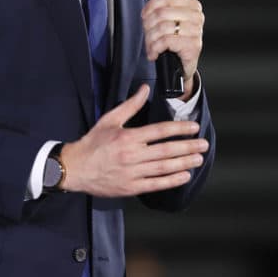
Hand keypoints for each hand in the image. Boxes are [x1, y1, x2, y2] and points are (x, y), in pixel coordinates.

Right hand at [61, 84, 208, 196]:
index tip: (194, 128)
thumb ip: (130, 105)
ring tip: (198, 159)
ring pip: (163, 168)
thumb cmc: (92, 143)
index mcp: (128, 137)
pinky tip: (184, 176)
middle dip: (187, 147)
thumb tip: (144, 89)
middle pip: (166, 150)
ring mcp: (132, 173)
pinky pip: (155, 184)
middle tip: (203, 144)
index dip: (179, 129)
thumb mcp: (109, 119)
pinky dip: (171, 181)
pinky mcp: (130, 187)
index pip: (159, 131)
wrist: (74, 168)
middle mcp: (131, 155)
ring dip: (183, 163)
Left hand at [141, 0, 203, 97]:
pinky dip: (155, 48)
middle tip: (147, 34)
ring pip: (162, 27)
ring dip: (151, 39)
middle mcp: (196, 16)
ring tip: (150, 46)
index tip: (144, 14)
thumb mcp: (170, 22)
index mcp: (191, 5)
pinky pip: (166, 41)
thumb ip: (162, 11)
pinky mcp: (193, 45)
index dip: (152, 4)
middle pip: (162, 13)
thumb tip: (147, 10)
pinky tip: (154, 53)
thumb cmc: (176, 42)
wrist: (183, 65)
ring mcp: (196, 31)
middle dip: (149, 25)